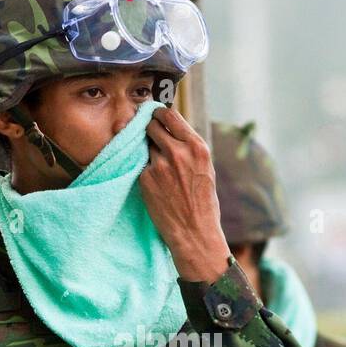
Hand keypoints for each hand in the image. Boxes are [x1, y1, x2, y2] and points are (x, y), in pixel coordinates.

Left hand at [139, 107, 230, 282]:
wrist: (194, 232)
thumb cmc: (203, 203)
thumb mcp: (204, 168)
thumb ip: (188, 148)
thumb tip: (171, 131)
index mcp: (196, 146)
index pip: (170, 115)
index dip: (159, 115)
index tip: (154, 117)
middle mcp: (178, 152)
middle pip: (152, 125)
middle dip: (150, 130)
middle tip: (151, 140)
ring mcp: (160, 165)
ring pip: (144, 145)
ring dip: (148, 152)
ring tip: (159, 169)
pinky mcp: (146, 178)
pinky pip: (141, 166)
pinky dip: (145, 171)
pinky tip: (156, 185)